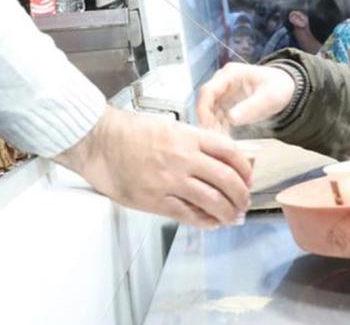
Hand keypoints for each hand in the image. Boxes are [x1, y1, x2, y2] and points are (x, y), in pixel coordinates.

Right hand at [53, 107, 251, 227]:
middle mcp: (183, 157)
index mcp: (188, 137)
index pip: (229, 152)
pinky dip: (205, 221)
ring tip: (232, 217)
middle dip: (241, 194)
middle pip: (227, 179)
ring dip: (228, 212)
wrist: (100, 142)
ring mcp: (170, 180)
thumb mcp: (169, 127)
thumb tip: (219, 159)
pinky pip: (188, 215)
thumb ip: (194, 142)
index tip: (248, 178)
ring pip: (212, 200)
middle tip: (244, 202)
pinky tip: (211, 222)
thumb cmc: (130, 132)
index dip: (245, 168)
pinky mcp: (155, 199)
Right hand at [194, 63, 297, 132]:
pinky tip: (226, 142)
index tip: (208, 128)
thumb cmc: (279, 88)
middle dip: (208, 122)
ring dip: (213, 128)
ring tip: (221, 145)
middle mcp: (222, 82)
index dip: (204, 110)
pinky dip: (220, 130)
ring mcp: (223, 94)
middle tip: (214, 141)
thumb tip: (232, 118)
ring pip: (209, 113)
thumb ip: (251, 107)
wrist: (286, 89)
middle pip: (205, 103)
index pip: (208, 91)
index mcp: (230, 74)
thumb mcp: (269, 97)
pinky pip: (217, 119)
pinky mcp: (226, 105)